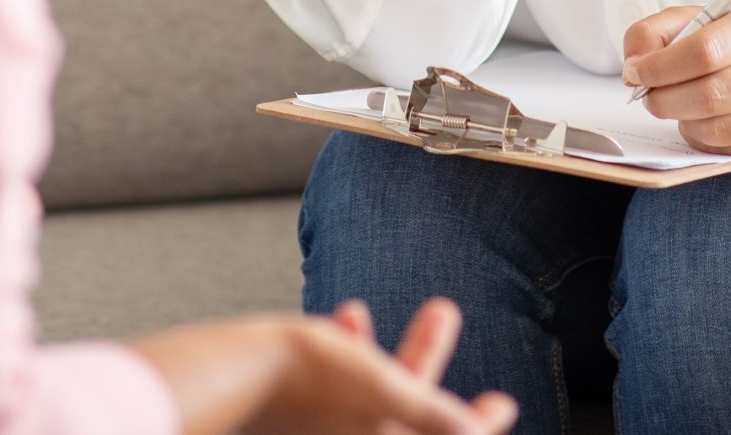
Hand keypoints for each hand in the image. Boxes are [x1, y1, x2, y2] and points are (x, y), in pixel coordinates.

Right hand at [133, 298, 516, 434]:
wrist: (228, 377)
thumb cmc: (308, 385)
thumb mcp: (386, 391)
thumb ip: (432, 414)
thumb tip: (479, 432)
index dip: (476, 425)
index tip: (502, 403)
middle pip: (410, 417)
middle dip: (427, 359)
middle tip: (443, 316)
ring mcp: (326, 429)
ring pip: (372, 391)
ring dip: (390, 348)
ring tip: (391, 307)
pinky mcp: (299, 414)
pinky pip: (336, 387)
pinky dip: (348, 354)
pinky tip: (345, 319)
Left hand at [620, 6, 730, 159]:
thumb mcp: (694, 21)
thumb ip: (654, 32)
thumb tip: (634, 65)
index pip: (703, 52)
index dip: (660, 67)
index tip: (636, 72)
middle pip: (708, 96)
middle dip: (664, 99)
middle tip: (648, 94)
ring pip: (714, 128)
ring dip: (681, 120)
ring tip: (677, 103)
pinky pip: (724, 147)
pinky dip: (700, 136)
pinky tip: (701, 118)